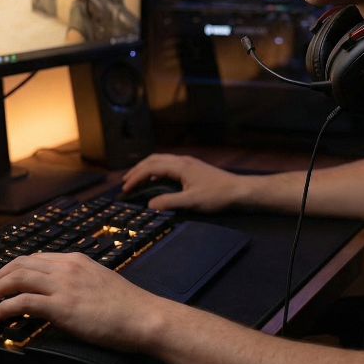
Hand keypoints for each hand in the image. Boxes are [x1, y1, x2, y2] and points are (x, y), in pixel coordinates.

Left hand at [0, 252, 158, 351]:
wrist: (141, 315)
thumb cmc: (125, 305)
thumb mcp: (98, 281)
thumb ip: (76, 281)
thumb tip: (58, 292)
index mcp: (76, 260)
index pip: (35, 257)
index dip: (13, 268)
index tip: (2, 281)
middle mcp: (67, 267)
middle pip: (20, 263)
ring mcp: (64, 285)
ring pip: (17, 277)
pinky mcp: (62, 306)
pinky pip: (23, 301)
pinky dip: (5, 307)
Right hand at [121, 153, 243, 211]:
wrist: (238, 190)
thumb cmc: (217, 195)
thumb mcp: (192, 202)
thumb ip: (169, 202)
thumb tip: (149, 204)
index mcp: (180, 166)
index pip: (151, 167)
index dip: (136, 177)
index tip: (125, 188)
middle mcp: (182, 161)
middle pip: (154, 160)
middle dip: (137, 170)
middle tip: (125, 182)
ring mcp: (188, 163)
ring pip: (161, 160)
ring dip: (146, 168)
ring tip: (136, 180)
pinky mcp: (192, 168)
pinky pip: (168, 165)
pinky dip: (156, 170)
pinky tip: (156, 181)